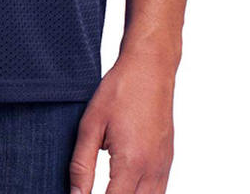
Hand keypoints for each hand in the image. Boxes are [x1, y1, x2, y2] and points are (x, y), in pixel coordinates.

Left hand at [69, 50, 175, 193]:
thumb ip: (82, 164)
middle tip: (89, 192)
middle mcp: (152, 171)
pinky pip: (158, 192)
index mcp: (131, 163)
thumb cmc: (121, 90)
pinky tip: (125, 188)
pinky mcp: (167, 161)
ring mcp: (163, 167)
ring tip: (108, 187)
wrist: (150, 68)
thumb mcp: (91, 124)